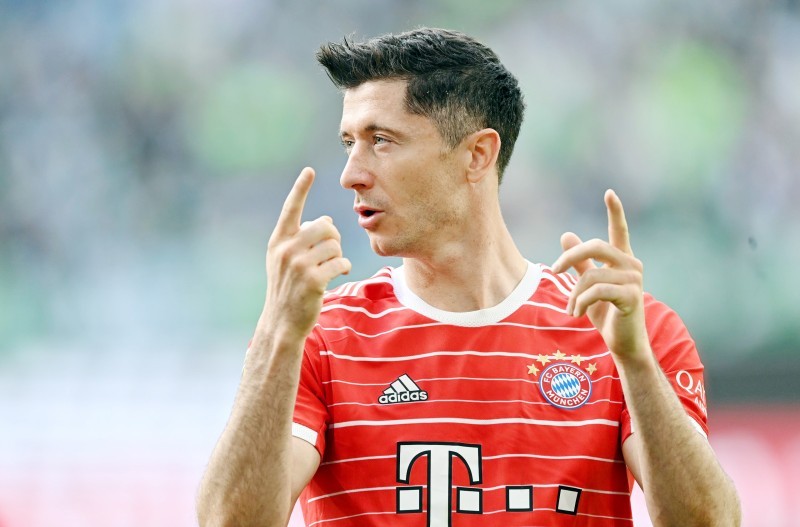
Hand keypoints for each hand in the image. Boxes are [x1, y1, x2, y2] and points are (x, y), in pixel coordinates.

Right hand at [263, 167, 351, 341]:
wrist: (281, 322)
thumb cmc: (288, 288)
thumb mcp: (285, 261)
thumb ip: (301, 239)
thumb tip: (327, 219)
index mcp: (279, 241)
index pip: (291, 209)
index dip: (301, 189)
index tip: (309, 171)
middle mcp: (286, 249)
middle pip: (325, 226)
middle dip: (333, 237)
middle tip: (331, 251)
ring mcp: (298, 264)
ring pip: (334, 245)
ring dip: (338, 255)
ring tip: (330, 267)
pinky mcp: (313, 280)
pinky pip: (340, 262)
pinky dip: (342, 267)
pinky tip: (336, 274)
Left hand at [551, 190, 647, 359]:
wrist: (624, 343)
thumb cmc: (607, 314)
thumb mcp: (589, 286)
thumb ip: (580, 262)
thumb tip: (566, 235)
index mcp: (622, 259)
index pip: (619, 231)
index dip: (615, 211)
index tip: (609, 193)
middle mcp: (632, 265)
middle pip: (596, 246)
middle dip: (571, 257)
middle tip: (554, 270)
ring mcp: (634, 280)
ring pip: (591, 275)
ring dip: (574, 294)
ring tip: (572, 309)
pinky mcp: (631, 296)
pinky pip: (596, 291)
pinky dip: (581, 302)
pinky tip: (578, 314)